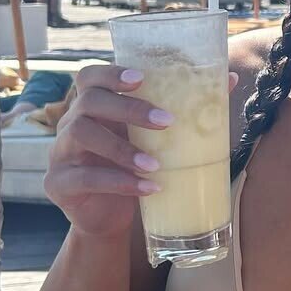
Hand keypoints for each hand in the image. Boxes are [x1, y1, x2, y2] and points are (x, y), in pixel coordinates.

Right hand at [44, 64, 237, 238]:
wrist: (108, 216)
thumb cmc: (134, 167)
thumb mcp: (155, 139)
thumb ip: (184, 110)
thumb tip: (230, 78)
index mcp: (93, 107)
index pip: (90, 77)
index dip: (111, 74)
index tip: (140, 78)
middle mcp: (71, 124)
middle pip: (88, 102)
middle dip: (128, 109)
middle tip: (166, 121)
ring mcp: (60, 153)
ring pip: (81, 135)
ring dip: (122, 148)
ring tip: (156, 164)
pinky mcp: (59, 184)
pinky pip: (85, 179)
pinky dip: (119, 183)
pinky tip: (148, 189)